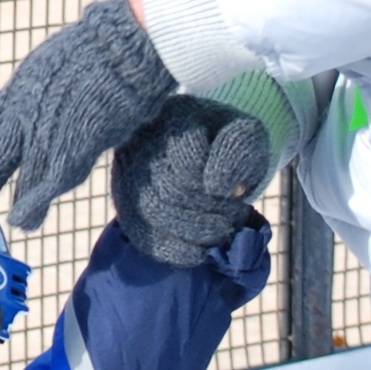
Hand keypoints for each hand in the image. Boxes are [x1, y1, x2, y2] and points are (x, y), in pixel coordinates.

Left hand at [0, 0, 177, 231]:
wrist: (120, 49)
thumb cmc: (92, 53)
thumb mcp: (45, 69)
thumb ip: (31, 97)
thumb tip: (22, 116)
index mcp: (16, 92)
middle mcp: (24, 114)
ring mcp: (47, 131)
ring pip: (20, 175)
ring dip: (11, 200)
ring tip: (4, 220)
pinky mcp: (74, 147)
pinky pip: (49, 183)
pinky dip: (35, 204)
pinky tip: (24, 221)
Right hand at [110, 97, 281, 269]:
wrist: (202, 145)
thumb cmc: (226, 140)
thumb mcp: (246, 134)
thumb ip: (241, 150)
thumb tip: (218, 187)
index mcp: (172, 116)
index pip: (190, 163)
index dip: (218, 186)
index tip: (241, 193)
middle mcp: (140, 141)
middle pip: (171, 190)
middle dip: (212, 213)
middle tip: (237, 218)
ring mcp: (126, 172)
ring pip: (154, 212)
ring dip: (196, 232)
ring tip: (222, 232)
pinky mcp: (124, 201)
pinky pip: (139, 232)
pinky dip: (171, 248)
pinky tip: (198, 253)